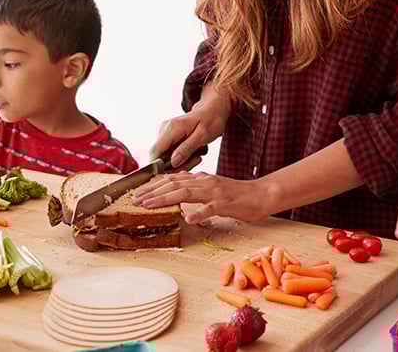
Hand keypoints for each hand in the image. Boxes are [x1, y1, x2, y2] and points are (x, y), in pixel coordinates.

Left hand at [131, 172, 270, 224]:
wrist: (261, 194)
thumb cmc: (237, 195)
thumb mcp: (212, 189)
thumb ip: (196, 189)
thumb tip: (178, 191)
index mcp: (201, 179)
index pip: (173, 180)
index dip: (154, 186)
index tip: (138, 193)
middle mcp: (205, 182)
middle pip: (174, 184)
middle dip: (152, 192)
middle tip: (135, 200)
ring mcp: (215, 192)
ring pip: (186, 193)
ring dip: (165, 199)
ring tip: (149, 206)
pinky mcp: (226, 203)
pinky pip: (211, 208)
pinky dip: (199, 213)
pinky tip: (188, 218)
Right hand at [150, 90, 229, 168]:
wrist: (212, 110)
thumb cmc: (210, 120)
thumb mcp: (203, 135)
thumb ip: (187, 148)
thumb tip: (173, 162)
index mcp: (172, 128)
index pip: (155, 151)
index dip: (160, 166)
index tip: (178, 170)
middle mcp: (164, 130)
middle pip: (160, 157)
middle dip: (176, 165)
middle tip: (196, 160)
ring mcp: (165, 133)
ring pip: (165, 157)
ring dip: (181, 162)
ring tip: (197, 156)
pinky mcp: (168, 138)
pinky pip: (169, 154)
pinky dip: (181, 158)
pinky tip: (193, 153)